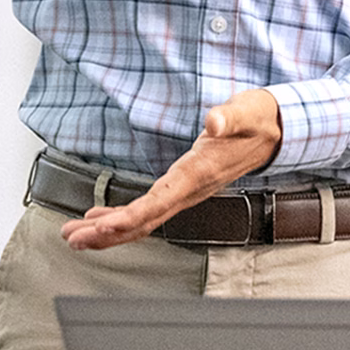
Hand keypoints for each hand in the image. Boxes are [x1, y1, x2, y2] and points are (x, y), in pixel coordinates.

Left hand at [60, 89, 283, 250]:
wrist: (277, 130)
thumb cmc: (259, 119)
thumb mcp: (246, 110)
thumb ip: (228, 115)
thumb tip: (213, 119)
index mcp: (198, 173)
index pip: (158, 203)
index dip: (128, 218)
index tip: (100, 227)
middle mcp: (190, 190)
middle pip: (144, 221)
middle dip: (107, 233)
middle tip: (73, 239)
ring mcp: (186, 192)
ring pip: (143, 221)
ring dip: (108, 231)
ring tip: (76, 235)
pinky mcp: (183, 187)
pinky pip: (149, 210)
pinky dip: (122, 218)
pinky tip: (101, 218)